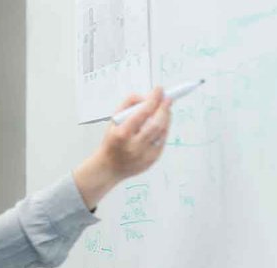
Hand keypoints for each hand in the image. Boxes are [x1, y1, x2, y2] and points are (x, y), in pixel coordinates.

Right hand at [74, 87, 172, 208]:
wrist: (109, 168)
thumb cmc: (111, 142)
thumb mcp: (112, 122)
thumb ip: (127, 106)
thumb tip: (145, 97)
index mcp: (122, 134)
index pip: (142, 113)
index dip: (153, 99)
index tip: (159, 90)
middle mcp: (134, 146)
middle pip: (156, 124)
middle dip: (164, 108)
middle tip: (168, 98)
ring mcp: (145, 154)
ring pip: (162, 132)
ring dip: (166, 118)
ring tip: (165, 109)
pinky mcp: (152, 159)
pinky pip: (162, 140)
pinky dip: (164, 129)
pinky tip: (161, 123)